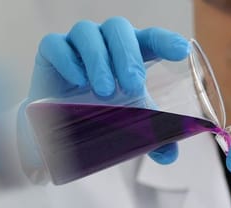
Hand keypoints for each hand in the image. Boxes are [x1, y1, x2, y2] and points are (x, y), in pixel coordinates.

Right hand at [24, 17, 189, 163]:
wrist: (59, 124)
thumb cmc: (100, 112)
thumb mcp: (128, 123)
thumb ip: (151, 136)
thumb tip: (169, 155)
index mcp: (131, 52)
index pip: (151, 38)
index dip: (165, 40)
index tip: (179, 51)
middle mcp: (105, 41)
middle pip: (118, 29)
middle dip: (128, 55)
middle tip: (133, 85)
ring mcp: (76, 43)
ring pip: (88, 33)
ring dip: (99, 60)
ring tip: (105, 90)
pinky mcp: (50, 51)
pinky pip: (56, 45)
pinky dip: (68, 59)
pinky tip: (77, 80)